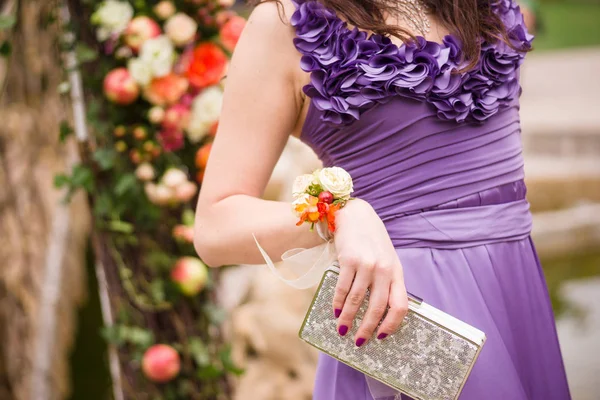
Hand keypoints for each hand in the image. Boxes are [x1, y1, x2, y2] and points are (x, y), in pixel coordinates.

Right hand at [332, 198, 407, 346]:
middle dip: (367, 328)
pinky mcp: (349, 259)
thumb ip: (387, 281)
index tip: (381, 337)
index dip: (391, 324)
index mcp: (396, 272)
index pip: (400, 305)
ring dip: (348, 318)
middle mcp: (384, 269)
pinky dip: (338, 303)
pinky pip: (342, 288)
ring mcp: (366, 264)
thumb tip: (380, 313)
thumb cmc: (371, 241)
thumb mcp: (386, 260)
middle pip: (377, 307)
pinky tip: (335, 311)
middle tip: (359, 342)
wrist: (355, 215)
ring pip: (357, 300)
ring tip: (342, 329)